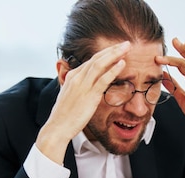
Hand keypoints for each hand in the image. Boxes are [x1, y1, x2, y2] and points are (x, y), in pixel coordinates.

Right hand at [36, 41, 130, 163]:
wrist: (57, 127)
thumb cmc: (64, 116)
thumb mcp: (69, 97)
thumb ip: (78, 89)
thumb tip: (86, 88)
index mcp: (72, 77)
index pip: (91, 61)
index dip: (105, 54)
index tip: (116, 50)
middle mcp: (77, 77)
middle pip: (97, 58)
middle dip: (112, 49)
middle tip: (126, 43)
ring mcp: (82, 85)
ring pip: (100, 64)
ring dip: (115, 54)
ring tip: (127, 48)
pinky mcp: (89, 95)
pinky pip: (103, 79)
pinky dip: (113, 70)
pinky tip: (122, 63)